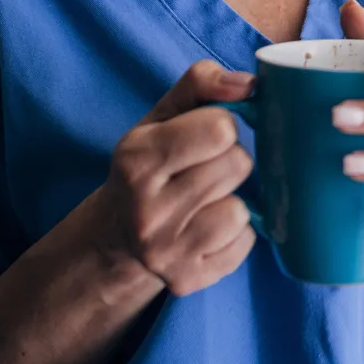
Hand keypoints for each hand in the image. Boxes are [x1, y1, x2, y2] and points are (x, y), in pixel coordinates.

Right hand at [90, 61, 257, 295]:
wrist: (115, 238)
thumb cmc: (149, 166)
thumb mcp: (160, 118)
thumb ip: (201, 84)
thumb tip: (248, 84)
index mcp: (137, 161)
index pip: (220, 128)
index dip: (223, 125)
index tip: (207, 134)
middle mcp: (148, 211)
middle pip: (238, 165)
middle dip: (230, 161)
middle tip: (205, 169)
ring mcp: (167, 251)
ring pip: (242, 209)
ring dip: (233, 199)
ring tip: (206, 200)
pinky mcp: (187, 279)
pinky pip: (244, 244)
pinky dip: (235, 234)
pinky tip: (208, 227)